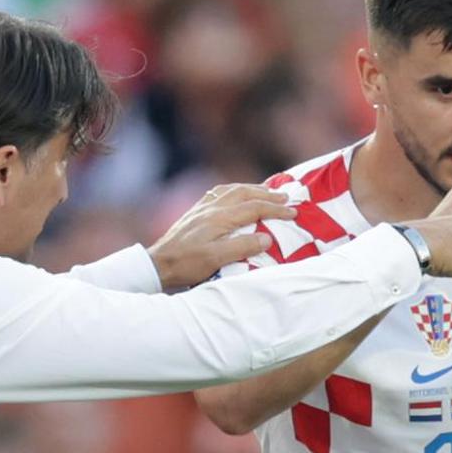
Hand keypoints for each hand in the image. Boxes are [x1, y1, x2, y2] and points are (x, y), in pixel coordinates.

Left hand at [149, 184, 294, 288]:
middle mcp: (212, 207)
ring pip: (231, 190)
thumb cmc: (187, 264)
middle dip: (267, 193)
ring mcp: (202, 207)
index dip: (276, 209)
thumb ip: (242, 247)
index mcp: (220, 217)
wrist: (158, 263)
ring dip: (251, 188)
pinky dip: (232, 190)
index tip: (293, 212)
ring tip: (264, 190)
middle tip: (285, 195)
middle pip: (245, 193)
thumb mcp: (216, 259)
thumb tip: (267, 238)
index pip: (254, 207)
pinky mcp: (195, 212)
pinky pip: (218, 193)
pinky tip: (233, 193)